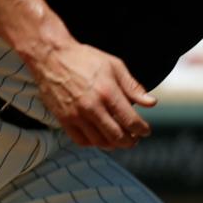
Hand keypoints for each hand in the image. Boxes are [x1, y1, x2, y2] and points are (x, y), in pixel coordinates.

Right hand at [31, 40, 156, 148]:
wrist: (51, 57)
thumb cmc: (84, 59)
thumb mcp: (114, 66)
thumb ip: (133, 87)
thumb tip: (151, 103)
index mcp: (108, 92)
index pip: (131, 121)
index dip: (142, 129)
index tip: (145, 130)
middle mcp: (92, 107)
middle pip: (117, 136)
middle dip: (130, 141)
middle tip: (135, 139)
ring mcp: (76, 115)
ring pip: (99, 141)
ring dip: (113, 145)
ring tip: (119, 140)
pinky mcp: (63, 119)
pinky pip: (80, 140)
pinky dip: (93, 143)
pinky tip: (99, 137)